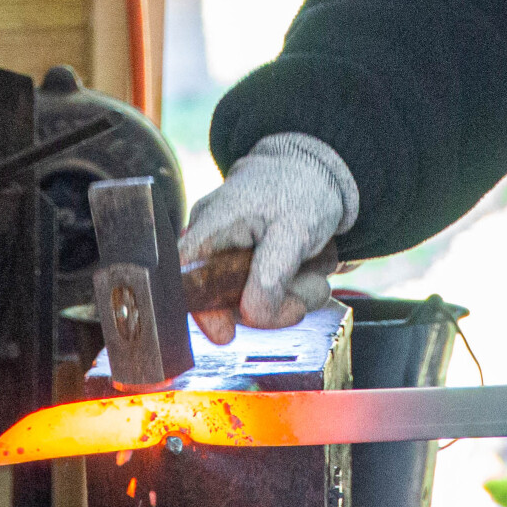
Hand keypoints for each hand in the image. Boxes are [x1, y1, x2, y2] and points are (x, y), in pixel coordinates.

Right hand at [177, 133, 356, 343]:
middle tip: (299, 301)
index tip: (225, 335)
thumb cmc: (302, 189)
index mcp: (211, 227)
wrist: (320, 172)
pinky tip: (308, 269)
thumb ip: (271, 276)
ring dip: (291, 295)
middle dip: (269, 305)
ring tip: (312, 267)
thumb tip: (251, 317)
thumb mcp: (293, 231)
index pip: (186, 279)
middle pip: (224, 300)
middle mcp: (213, 243)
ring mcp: (233, 256)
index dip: (201, 311)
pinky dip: (293, 288)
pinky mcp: (253, 264)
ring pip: (253, 300)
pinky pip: (268, 292)